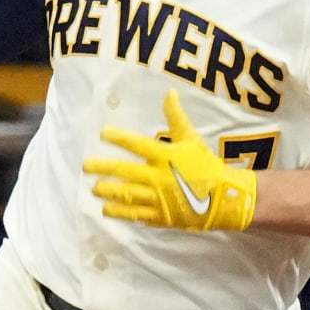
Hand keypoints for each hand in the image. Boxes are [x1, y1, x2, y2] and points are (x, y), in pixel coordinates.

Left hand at [82, 90, 256, 230]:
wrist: (223, 197)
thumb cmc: (206, 166)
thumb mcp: (192, 139)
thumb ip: (176, 118)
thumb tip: (169, 93)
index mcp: (166, 157)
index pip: (138, 145)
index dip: (119, 138)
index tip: (102, 133)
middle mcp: (159, 177)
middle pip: (125, 172)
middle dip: (103, 168)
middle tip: (86, 166)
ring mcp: (158, 198)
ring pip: (127, 195)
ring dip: (108, 191)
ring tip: (94, 188)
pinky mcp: (160, 215)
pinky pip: (136, 214)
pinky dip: (120, 212)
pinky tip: (106, 209)